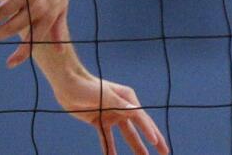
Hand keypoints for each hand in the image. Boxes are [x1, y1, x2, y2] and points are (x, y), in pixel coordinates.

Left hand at [52, 73, 169, 154]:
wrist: (67, 84)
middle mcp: (122, 106)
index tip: (157, 143)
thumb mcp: (106, 96)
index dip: (150, 131)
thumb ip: (121, 106)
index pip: (142, 118)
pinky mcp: (99, 120)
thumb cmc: (88, 86)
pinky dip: (110, 149)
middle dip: (152, 140)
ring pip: (126, 134)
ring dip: (135, 147)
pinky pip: (107, 138)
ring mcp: (111, 114)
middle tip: (165, 152)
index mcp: (127, 98)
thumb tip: (138, 112)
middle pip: (140, 127)